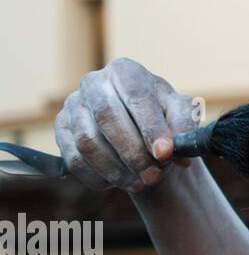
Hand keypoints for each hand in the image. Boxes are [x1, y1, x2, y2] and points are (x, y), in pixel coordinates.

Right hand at [53, 58, 198, 192]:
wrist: (137, 130)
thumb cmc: (161, 116)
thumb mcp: (179, 113)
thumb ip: (183, 123)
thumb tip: (174, 149)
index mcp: (125, 71)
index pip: (135, 96)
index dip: (150, 127)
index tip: (165, 153)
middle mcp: (93, 83)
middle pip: (107, 117)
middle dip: (133, 152)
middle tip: (153, 176)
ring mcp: (72, 106)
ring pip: (87, 142)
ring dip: (116, 169)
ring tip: (141, 183)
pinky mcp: (60, 131)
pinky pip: (74, 160)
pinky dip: (98, 177)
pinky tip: (121, 182)